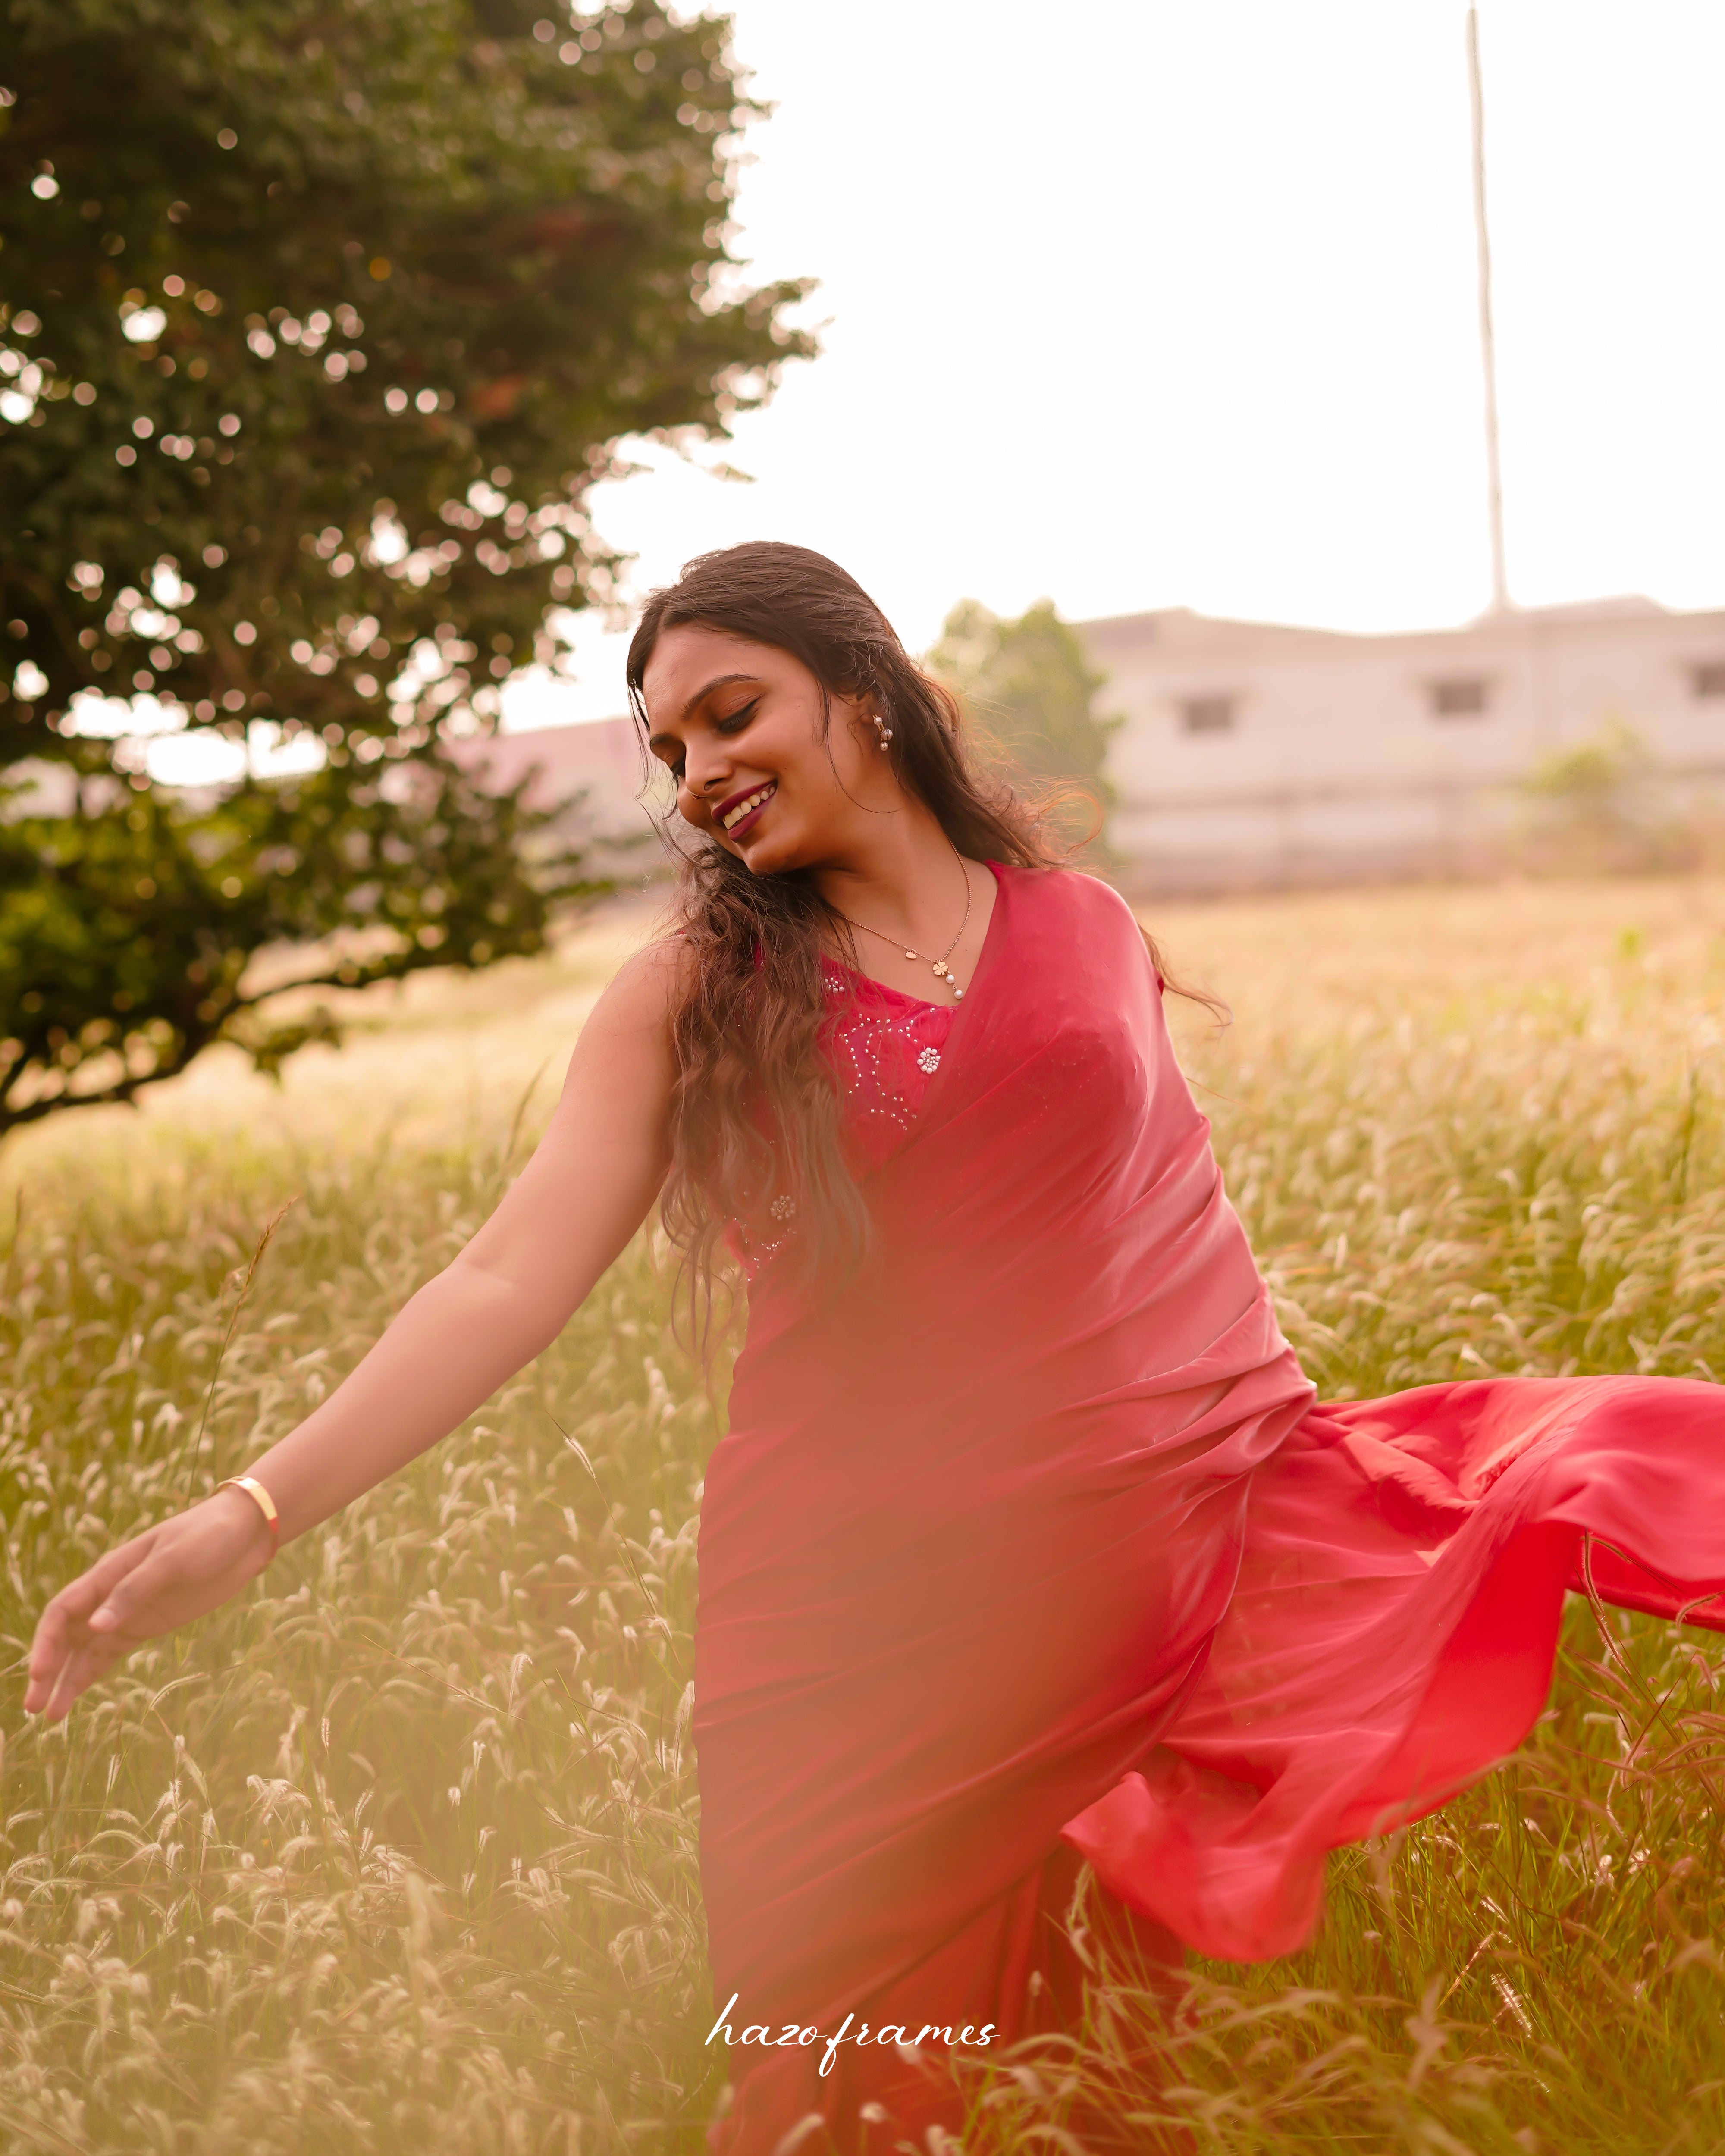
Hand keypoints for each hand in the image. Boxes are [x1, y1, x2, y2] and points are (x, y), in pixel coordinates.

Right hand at [25, 1487, 274, 1722]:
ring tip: (49, 1716)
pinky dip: (90, 1674)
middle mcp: (111, 1594)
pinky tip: (74, 1696)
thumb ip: (134, 1591)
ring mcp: (129, 1612)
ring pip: (85, 1650)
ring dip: (66, 1679)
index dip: (47, 1642)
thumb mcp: (172, 1559)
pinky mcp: (148, 1624)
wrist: (244, 1533)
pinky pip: (110, 1652)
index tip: (40, 1674)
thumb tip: (96, 1626)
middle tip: (32, 1707)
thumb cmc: (206, 1536)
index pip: (63, 1609)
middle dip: (48, 1669)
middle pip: (67, 1635)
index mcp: (110, 1572)